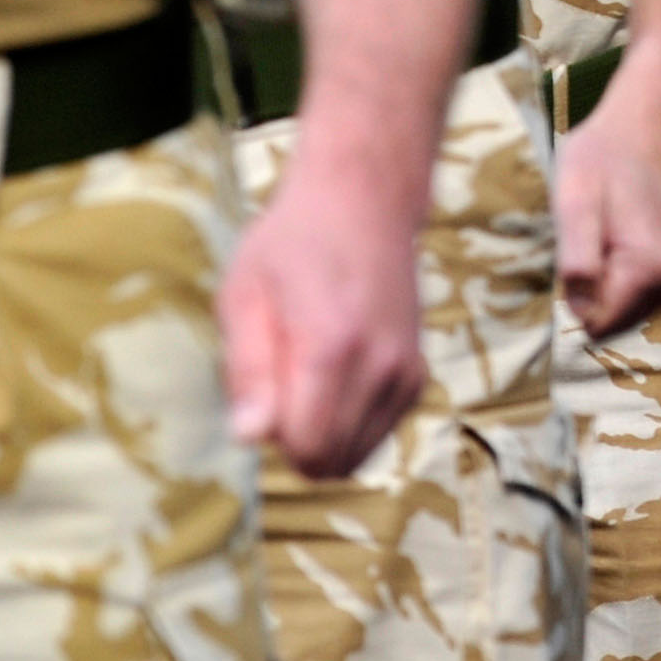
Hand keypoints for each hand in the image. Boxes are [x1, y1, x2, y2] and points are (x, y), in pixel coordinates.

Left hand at [220, 161, 426, 478]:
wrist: (366, 200)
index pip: (307, 447)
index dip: (271, 435)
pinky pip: (377, 434)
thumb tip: (250, 439)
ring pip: (356, 455)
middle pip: (331, 460)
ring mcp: (407, 371)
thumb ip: (247, 371)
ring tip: (306, 378)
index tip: (261, 391)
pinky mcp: (417, 374)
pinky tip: (333, 380)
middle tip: (279, 384)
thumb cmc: (293, 243)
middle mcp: (383, 365)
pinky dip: (349, 425)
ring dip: (322, 435)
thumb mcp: (244, 296)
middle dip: (294, 441)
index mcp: (334, 347)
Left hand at [552, 61, 660, 334]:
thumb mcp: (575, 201)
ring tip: (608, 233)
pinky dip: (629, 279)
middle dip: (595, 290)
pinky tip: (622, 239)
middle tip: (592, 237)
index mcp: (649, 269)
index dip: (576, 294)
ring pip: (631, 310)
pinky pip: (648, 298)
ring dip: (611, 282)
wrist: (655, 123)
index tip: (577, 253)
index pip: (597, 323)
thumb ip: (578, 261)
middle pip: (616, 320)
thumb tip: (580, 314)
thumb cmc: (606, 156)